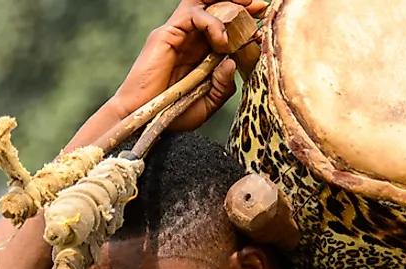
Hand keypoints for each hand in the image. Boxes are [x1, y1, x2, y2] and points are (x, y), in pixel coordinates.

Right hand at [109, 0, 267, 131]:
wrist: (142, 120)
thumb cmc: (170, 114)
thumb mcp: (207, 104)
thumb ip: (222, 86)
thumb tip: (232, 62)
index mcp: (200, 52)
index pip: (224, 25)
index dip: (244, 21)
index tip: (263, 25)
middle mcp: (189, 39)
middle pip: (214, 5)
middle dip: (239, 2)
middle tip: (260, 7)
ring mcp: (177, 34)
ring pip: (203, 2)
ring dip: (227, 3)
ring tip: (246, 13)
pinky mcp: (166, 34)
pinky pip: (192, 15)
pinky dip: (212, 22)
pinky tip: (223, 40)